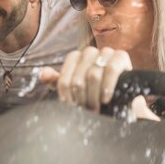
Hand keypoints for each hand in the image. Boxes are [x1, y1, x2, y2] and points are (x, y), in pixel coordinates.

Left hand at [40, 46, 158, 120]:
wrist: (122, 96)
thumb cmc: (96, 93)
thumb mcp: (76, 89)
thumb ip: (58, 81)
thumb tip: (42, 74)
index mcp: (76, 57)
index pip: (64, 77)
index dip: (67, 96)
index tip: (72, 107)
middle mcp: (90, 51)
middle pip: (78, 78)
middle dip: (82, 98)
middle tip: (87, 112)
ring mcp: (106, 52)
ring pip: (93, 75)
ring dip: (93, 96)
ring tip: (96, 108)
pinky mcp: (121, 56)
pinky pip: (111, 69)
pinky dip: (107, 86)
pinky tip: (106, 99)